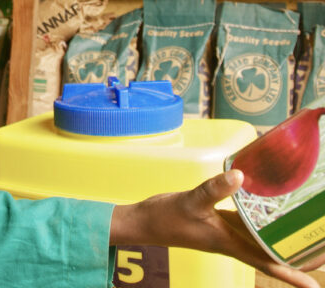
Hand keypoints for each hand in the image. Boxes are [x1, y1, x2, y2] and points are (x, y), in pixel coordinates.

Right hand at [110, 169, 321, 287]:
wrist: (145, 221)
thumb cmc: (167, 217)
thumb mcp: (191, 202)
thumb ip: (215, 189)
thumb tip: (241, 175)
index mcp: (229, 242)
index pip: (267, 263)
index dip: (291, 275)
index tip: (316, 285)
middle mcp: (231, 240)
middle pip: (269, 254)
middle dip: (293, 257)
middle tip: (319, 253)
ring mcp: (224, 231)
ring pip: (258, 239)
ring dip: (278, 239)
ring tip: (302, 234)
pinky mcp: (216, 220)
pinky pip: (245, 223)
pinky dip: (259, 220)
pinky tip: (266, 210)